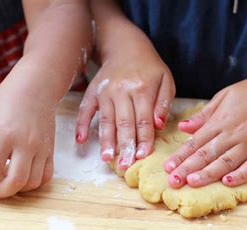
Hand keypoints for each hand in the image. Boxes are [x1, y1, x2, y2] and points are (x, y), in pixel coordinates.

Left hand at [0, 83, 54, 197]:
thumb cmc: (8, 99)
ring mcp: (41, 149)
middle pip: (15, 182)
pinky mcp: (50, 150)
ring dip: (16, 188)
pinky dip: (33, 183)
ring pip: (32, 183)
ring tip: (5, 181)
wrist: (36, 86)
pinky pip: (45, 176)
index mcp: (5, 135)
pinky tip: (22, 176)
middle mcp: (26, 144)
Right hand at [75, 43, 174, 170]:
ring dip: (105, 141)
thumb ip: (164, 102)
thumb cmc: (149, 67)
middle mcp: (121, 91)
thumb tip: (159, 124)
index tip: (142, 157)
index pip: (144, 120)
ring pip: (106, 121)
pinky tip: (80, 141)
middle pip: (124, 124)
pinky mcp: (92, 93)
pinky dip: (81, 126)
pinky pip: (85, 111)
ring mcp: (105, 93)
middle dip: (124, 147)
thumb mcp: (165, 80)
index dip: (143, 140)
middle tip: (124, 166)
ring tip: (106, 159)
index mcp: (142, 88)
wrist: (125, 46)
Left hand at [164, 57, 246, 187]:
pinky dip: (241, 175)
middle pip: (207, 155)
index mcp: (221, 121)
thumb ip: (204, 115)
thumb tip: (183, 127)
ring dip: (208, 174)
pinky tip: (227, 182)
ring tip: (192, 182)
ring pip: (226, 162)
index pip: (195, 143)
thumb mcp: (225, 96)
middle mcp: (234, 134)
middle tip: (173, 181)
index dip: (180, 156)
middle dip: (188, 169)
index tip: (167, 167)